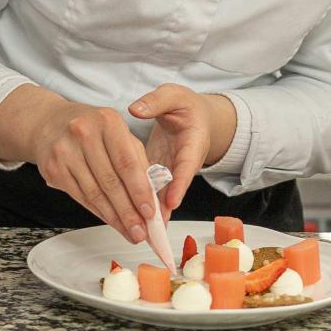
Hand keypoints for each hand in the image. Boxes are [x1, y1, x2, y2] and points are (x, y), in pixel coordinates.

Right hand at [30, 102, 158, 243]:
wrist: (49, 123)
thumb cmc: (91, 129)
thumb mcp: (118, 133)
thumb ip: (137, 161)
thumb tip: (151, 198)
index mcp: (107, 121)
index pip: (127, 163)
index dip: (140, 191)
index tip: (151, 212)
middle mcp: (83, 133)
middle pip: (110, 182)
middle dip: (129, 212)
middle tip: (142, 231)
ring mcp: (64, 152)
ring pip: (94, 194)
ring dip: (114, 217)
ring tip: (129, 231)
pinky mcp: (52, 168)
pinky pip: (80, 197)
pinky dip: (98, 212)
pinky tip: (110, 220)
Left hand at [129, 84, 234, 219]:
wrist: (196, 117)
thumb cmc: (185, 106)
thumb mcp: (173, 96)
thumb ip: (156, 102)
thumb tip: (136, 108)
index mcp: (192, 143)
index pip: (186, 166)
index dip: (179, 184)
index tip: (171, 201)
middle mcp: (184, 164)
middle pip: (174, 190)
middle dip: (164, 210)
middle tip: (154, 229)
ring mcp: (172, 172)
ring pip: (163, 196)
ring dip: (154, 215)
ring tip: (144, 234)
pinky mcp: (161, 175)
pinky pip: (153, 192)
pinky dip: (144, 206)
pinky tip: (134, 222)